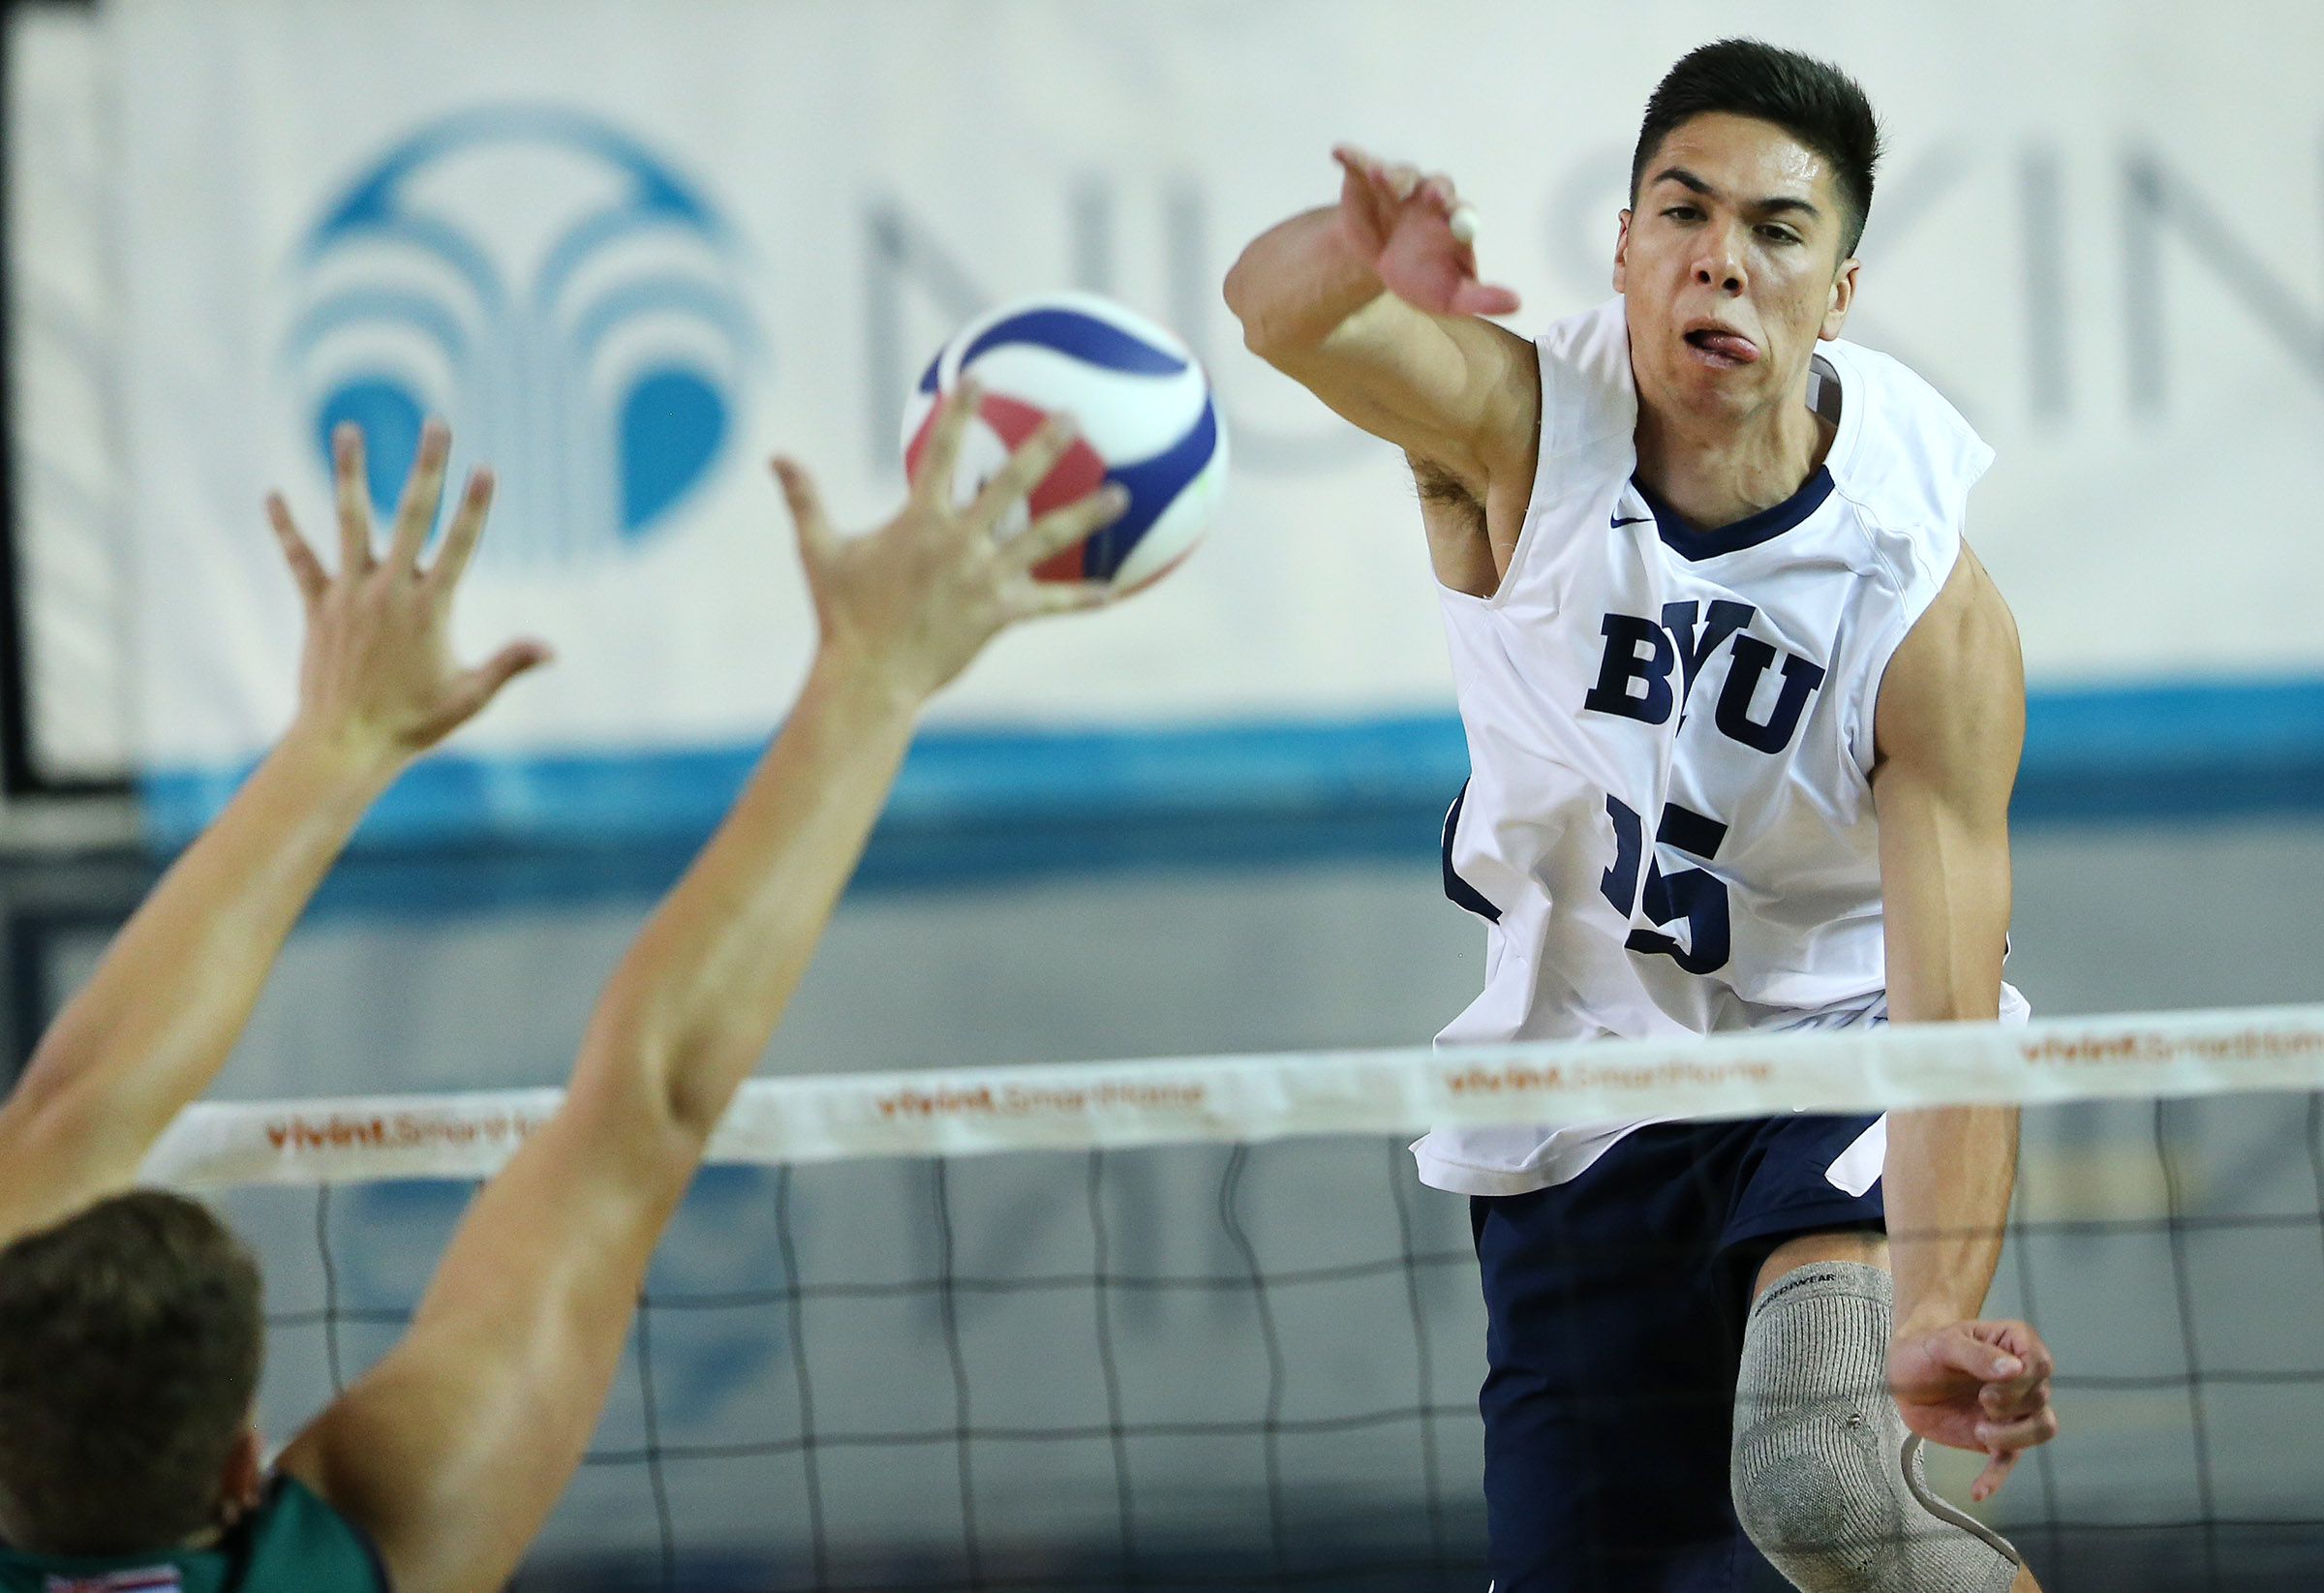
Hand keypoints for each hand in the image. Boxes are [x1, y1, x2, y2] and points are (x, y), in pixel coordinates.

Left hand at [267, 419, 550, 771]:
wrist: (345, 743)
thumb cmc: (413, 723)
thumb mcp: (470, 696)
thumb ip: (509, 665)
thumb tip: (552, 650)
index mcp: (431, 608)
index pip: (460, 545)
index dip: (475, 505)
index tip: (485, 467)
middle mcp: (390, 590)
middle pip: (411, 516)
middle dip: (427, 467)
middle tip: (437, 425)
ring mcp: (350, 594)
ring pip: (350, 521)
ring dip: (350, 472)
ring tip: (348, 429)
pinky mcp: (318, 607)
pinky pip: (300, 560)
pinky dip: (286, 528)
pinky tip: (272, 495)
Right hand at [771, 381, 1124, 706]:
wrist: (869, 677)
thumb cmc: (841, 615)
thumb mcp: (819, 551)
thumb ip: (805, 499)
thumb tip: (776, 456)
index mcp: (920, 520)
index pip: (943, 451)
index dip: (962, 412)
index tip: (980, 378)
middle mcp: (959, 541)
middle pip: (1013, 483)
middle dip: (1046, 446)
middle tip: (1076, 418)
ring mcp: (984, 578)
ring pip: (1046, 538)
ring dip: (1087, 515)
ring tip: (1122, 494)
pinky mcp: (1000, 615)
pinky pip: (1049, 604)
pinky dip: (1081, 599)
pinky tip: (1116, 592)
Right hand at [1331, 144, 1520, 318]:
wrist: (1380, 265)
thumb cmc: (1423, 277)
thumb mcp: (1450, 297)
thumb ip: (1480, 299)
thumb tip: (1517, 304)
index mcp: (1453, 222)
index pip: (1462, 214)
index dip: (1460, 216)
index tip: (1455, 225)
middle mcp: (1430, 197)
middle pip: (1439, 186)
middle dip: (1437, 191)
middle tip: (1432, 197)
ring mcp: (1400, 187)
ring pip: (1402, 175)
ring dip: (1393, 177)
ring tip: (1380, 180)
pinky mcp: (1370, 181)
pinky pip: (1362, 164)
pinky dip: (1352, 157)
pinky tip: (1340, 152)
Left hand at [1888, 1316, 2057, 1500]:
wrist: (1903, 1376)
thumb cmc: (1923, 1351)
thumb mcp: (1941, 1345)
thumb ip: (1976, 1355)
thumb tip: (2014, 1369)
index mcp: (2016, 1343)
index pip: (2040, 1364)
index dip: (2020, 1381)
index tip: (1988, 1387)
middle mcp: (2023, 1376)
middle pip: (2041, 1397)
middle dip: (2010, 1404)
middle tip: (1981, 1400)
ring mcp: (2014, 1409)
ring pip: (2042, 1428)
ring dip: (2015, 1437)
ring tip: (1980, 1432)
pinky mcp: (1997, 1437)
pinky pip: (2008, 1461)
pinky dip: (1996, 1477)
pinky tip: (1978, 1491)